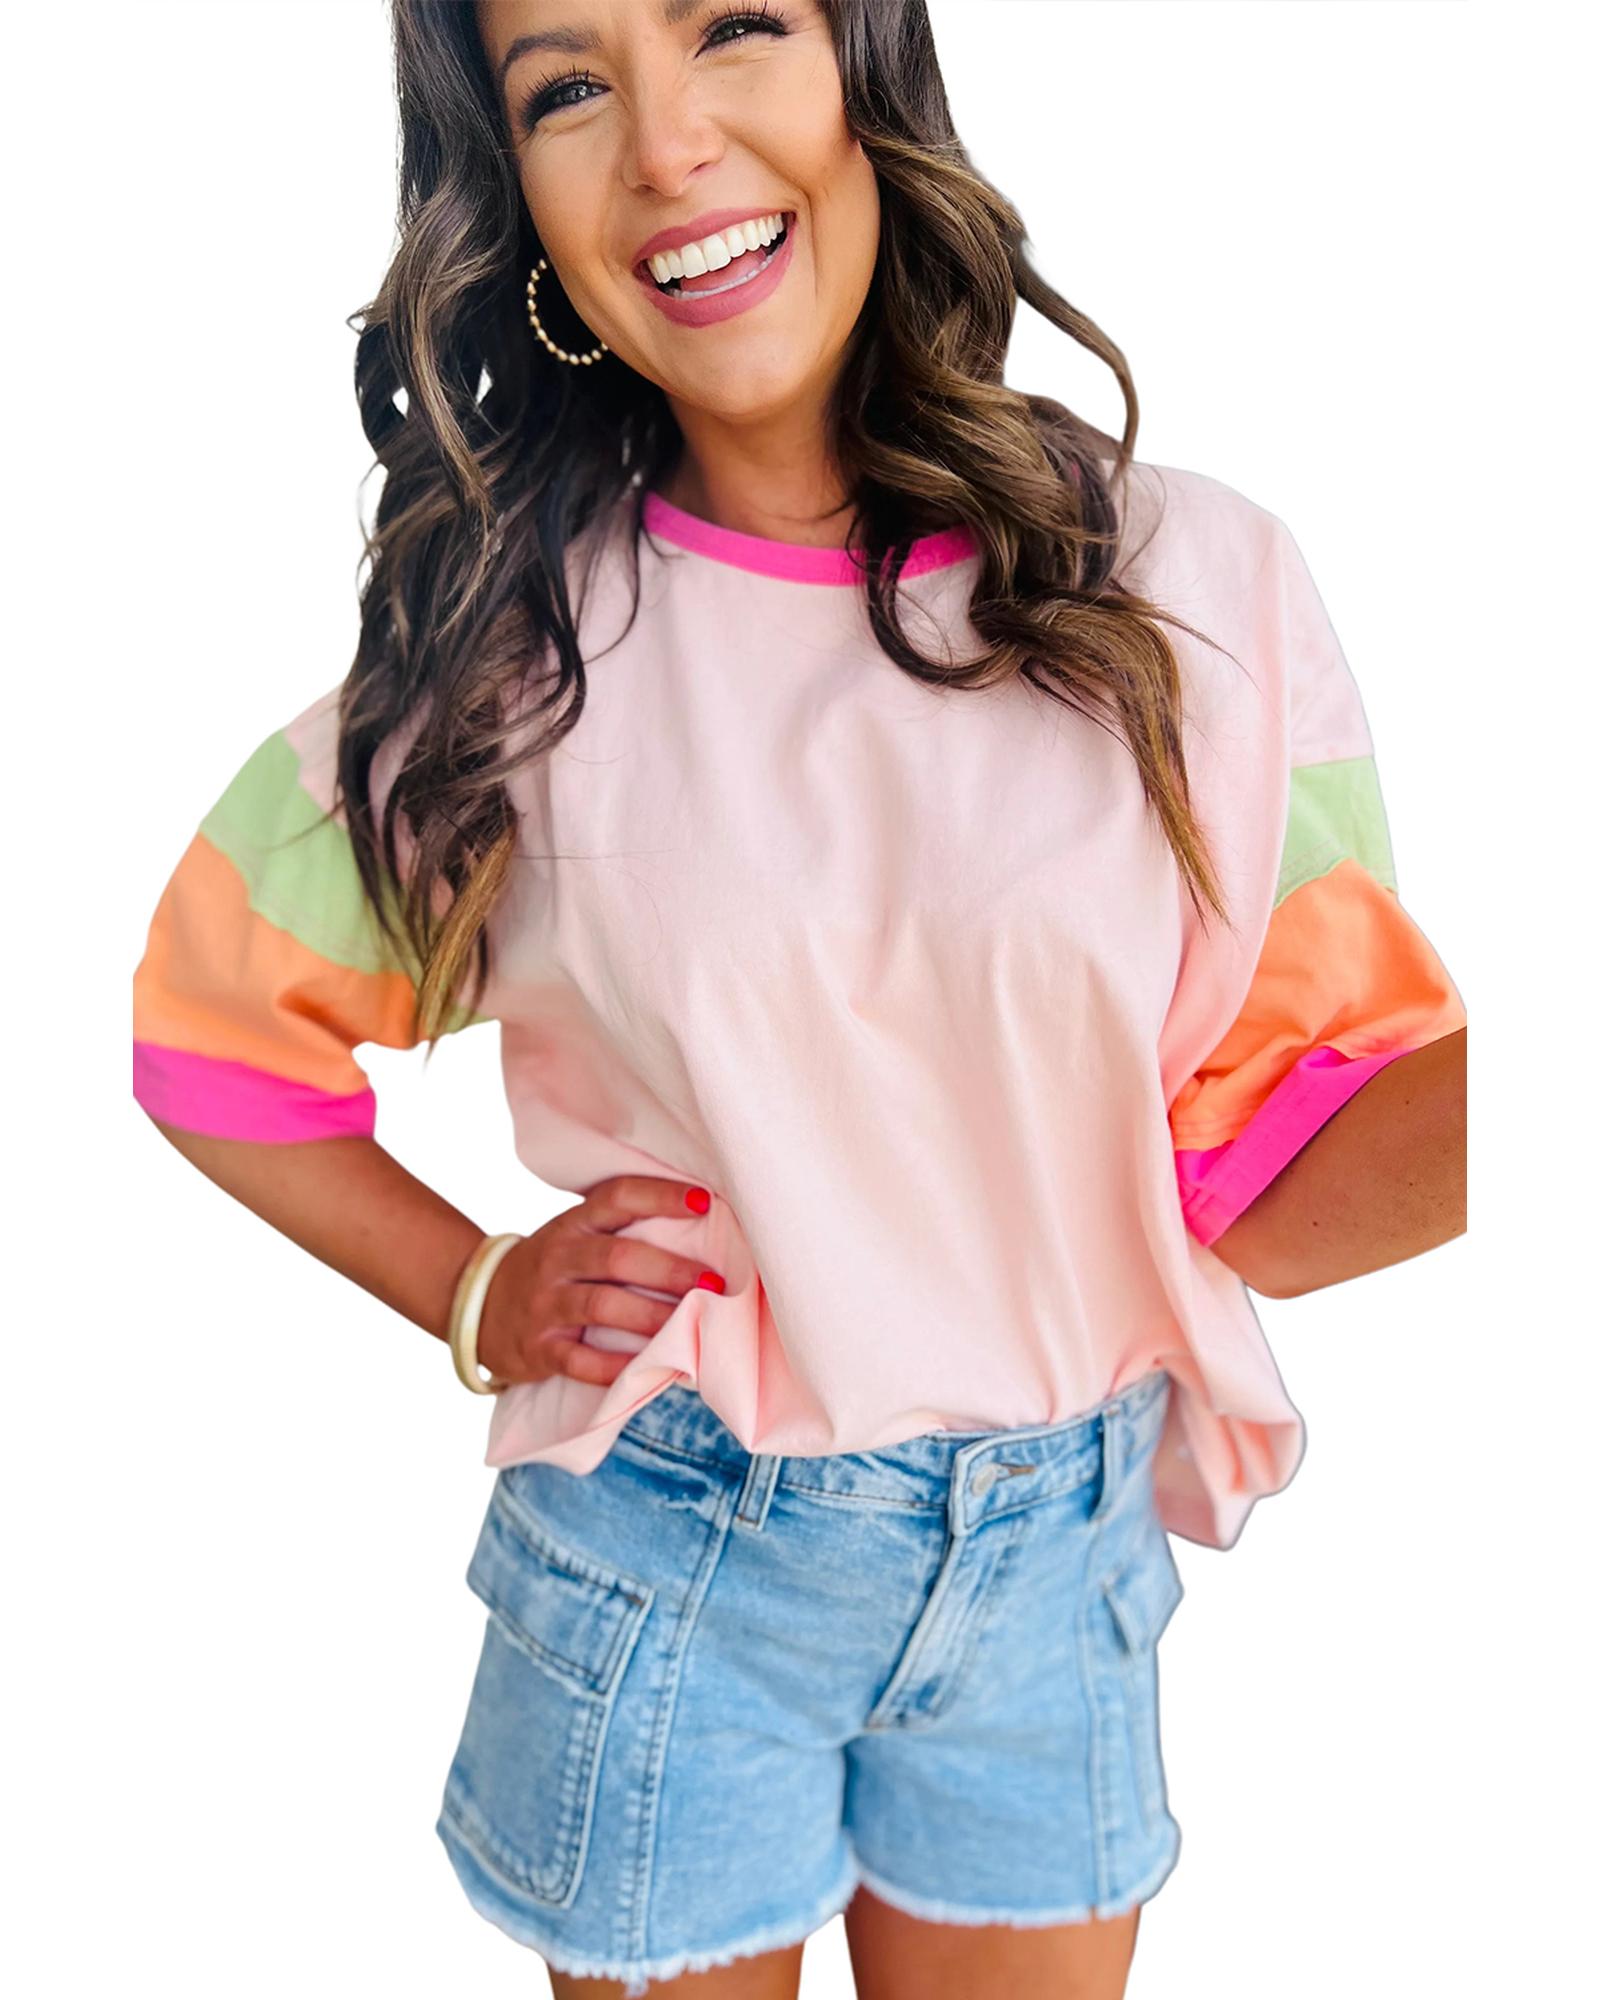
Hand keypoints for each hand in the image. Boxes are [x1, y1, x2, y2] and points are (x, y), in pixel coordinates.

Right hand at [475, 1175, 723, 1388]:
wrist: (478, 1305)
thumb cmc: (552, 1268)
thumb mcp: (574, 1236)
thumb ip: (621, 1231)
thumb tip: (702, 1231)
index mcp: (574, 1224)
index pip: (617, 1197)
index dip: (660, 1196)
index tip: (704, 1201)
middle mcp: (559, 1258)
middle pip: (617, 1257)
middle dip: (669, 1270)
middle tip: (713, 1282)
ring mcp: (546, 1303)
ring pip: (601, 1306)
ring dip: (652, 1316)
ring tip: (693, 1324)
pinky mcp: (538, 1347)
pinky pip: (579, 1360)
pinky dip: (616, 1366)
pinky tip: (650, 1368)